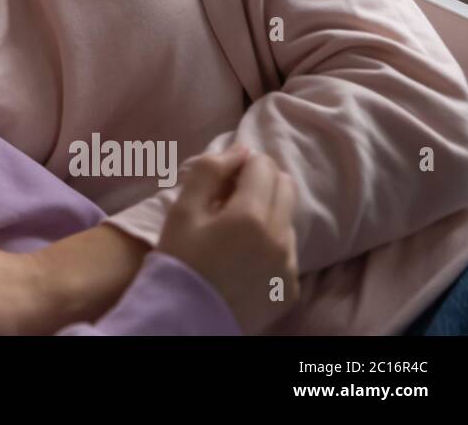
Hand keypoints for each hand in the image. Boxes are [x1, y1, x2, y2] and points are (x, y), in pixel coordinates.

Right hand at [157, 143, 299, 333]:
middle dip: (261, 181)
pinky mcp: (290, 287)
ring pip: (288, 218)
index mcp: (251, 215)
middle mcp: (279, 238)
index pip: (263, 165)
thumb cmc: (178, 259)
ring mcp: (288, 265)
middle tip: (229, 196)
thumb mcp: (182, 210)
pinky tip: (244, 255)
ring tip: (234, 229)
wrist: (184, 317)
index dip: (241, 163)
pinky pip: (288, 251)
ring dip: (267, 212)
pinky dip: (271, 243)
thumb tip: (240, 150)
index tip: (221, 179)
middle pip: (285, 186)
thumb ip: (210, 171)